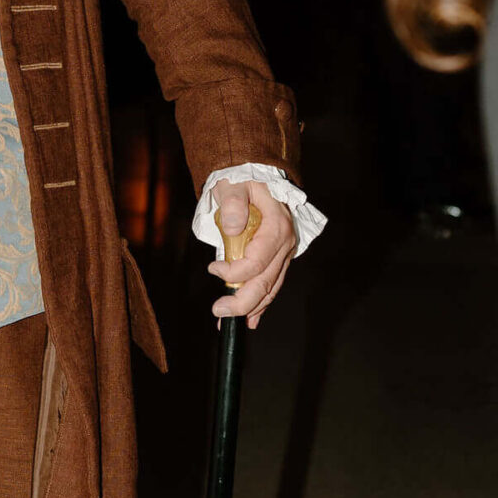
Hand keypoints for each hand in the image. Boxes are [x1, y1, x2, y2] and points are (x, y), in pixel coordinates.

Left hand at [208, 180, 295, 328]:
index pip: (258, 260)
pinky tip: (250, 319)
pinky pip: (271, 284)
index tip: (212, 268)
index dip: (236, 271)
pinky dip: (261, 303)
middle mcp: (285, 244)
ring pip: (270, 287)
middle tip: (218, 311)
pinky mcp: (277, 259)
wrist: (255, 177)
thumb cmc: (242, 180)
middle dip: (242, 301)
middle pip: (266, 281)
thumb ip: (233, 203)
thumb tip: (232, 227)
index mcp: (276, 227)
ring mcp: (283, 253)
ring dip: (250, 307)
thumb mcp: (234, 184)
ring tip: (227, 320)